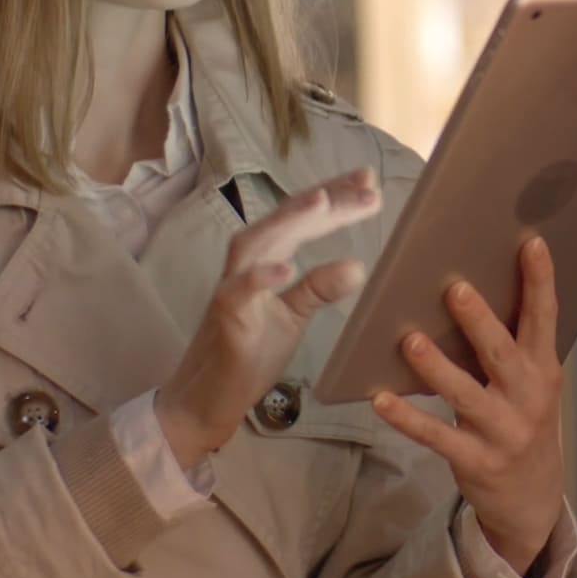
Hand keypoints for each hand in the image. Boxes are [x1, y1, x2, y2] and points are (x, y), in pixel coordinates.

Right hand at [155, 168, 382, 469]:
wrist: (207, 398)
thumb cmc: (249, 352)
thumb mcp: (294, 316)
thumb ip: (319, 287)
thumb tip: (358, 265)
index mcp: (267, 260)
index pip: (302, 219)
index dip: (334, 196)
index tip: (369, 179)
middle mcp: (247, 264)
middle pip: (284, 220)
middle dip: (324, 200)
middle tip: (367, 185)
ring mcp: (232, 288)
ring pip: (257, 243)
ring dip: (290, 220)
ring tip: (323, 202)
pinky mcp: (224, 318)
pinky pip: (238, 292)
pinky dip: (260, 277)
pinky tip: (288, 268)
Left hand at [372, 235, 566, 576]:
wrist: (532, 497)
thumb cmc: (523, 420)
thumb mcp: (531, 383)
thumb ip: (510, 345)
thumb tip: (469, 288)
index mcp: (544, 369)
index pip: (545, 319)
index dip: (540, 281)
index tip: (531, 243)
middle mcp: (527, 397)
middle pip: (501, 353)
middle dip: (478, 321)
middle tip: (455, 288)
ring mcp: (503, 431)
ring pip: (465, 395)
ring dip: (436, 367)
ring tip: (410, 340)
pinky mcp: (475, 460)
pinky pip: (436, 436)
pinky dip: (407, 418)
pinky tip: (381, 399)